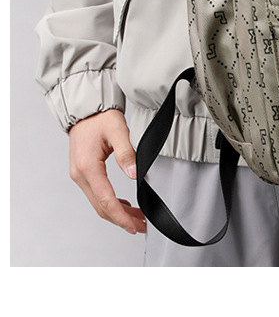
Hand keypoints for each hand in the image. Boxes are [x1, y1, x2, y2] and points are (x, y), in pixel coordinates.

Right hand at [68, 109, 145, 234]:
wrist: (86, 109)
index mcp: (88, 167)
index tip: (135, 226)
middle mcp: (80, 175)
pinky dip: (110, 203)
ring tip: (137, 218)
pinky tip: (124, 204)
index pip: (106, 200)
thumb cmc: (100, 117)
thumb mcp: (117, 130)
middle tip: (140, 226)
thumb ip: (126, 152)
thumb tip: (135, 174)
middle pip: (101, 207)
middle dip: (121, 219)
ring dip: (117, 212)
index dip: (122, 216)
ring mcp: (80, 175)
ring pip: (98, 203)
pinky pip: (96, 194)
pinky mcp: (83, 173)